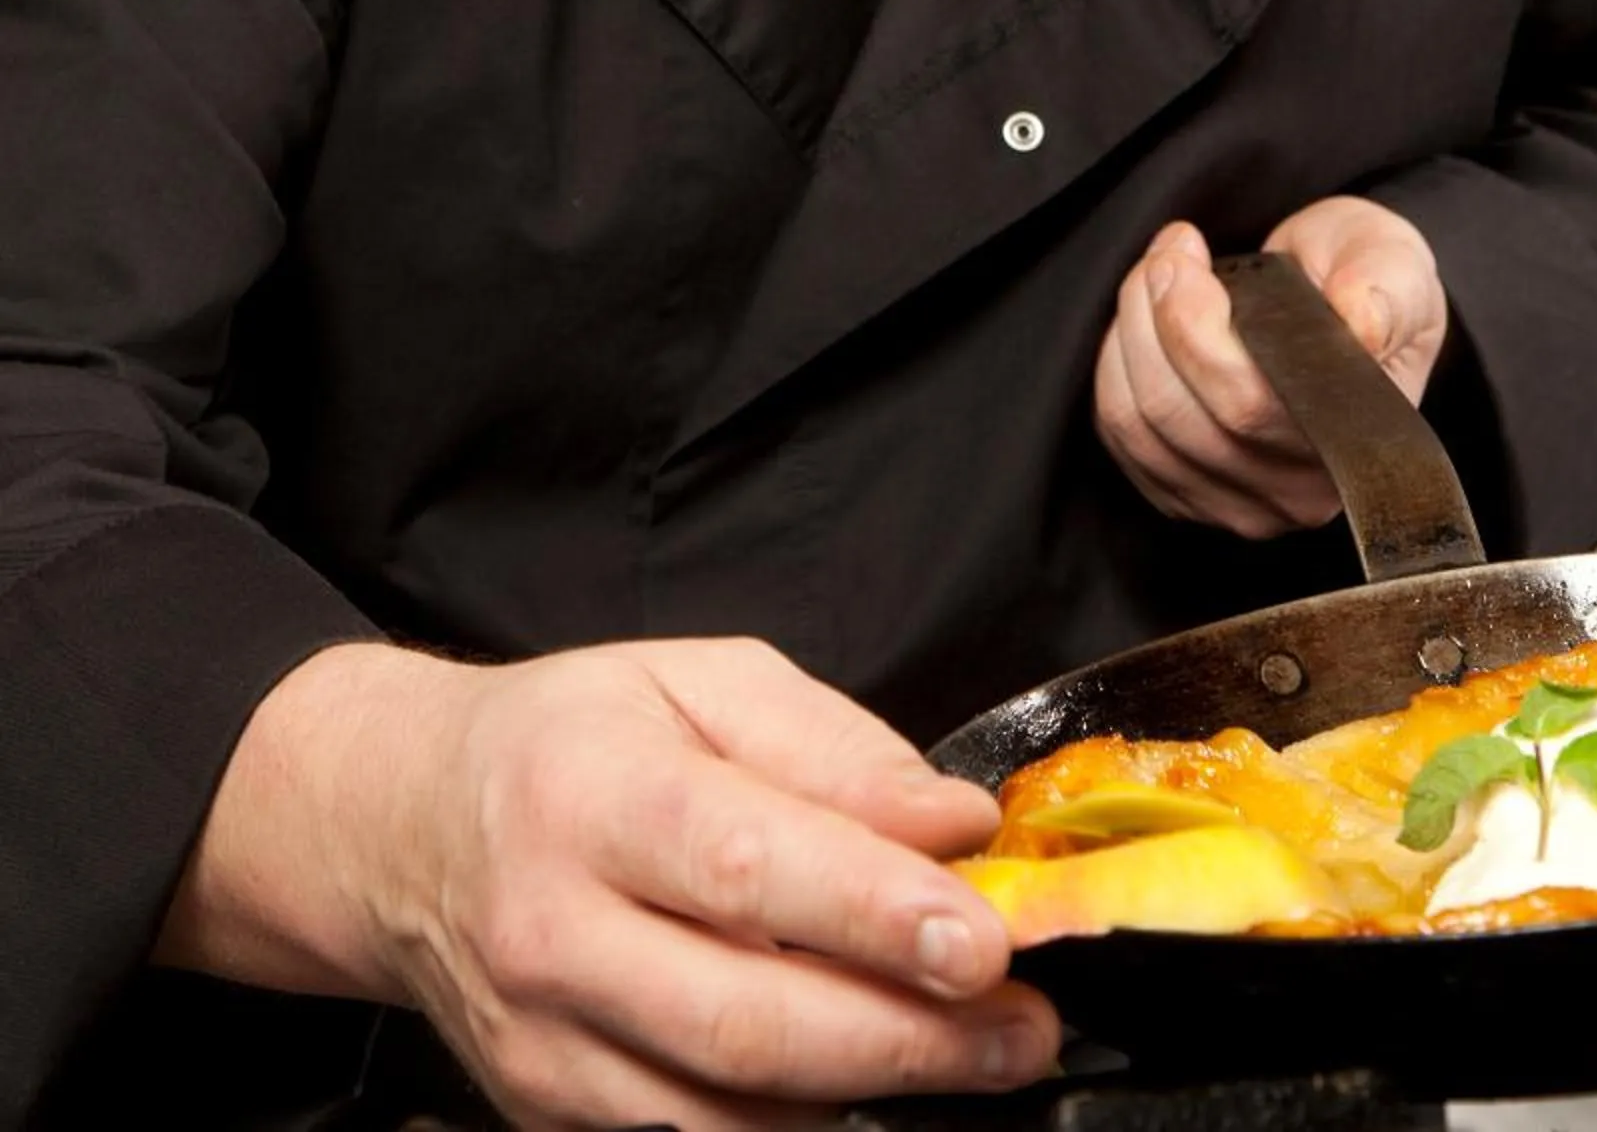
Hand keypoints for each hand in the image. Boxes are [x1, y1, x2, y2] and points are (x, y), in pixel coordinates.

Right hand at [159, 636, 1058, 1131]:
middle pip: (745, 1017)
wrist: (402, 826)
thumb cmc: (569, 740)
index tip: (982, 934)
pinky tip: (875, 1090)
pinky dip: (797, 1128)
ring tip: (981, 1060)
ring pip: (725, 1112)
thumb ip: (836, 750)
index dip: (872, 907)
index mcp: (591, 792)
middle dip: (905, 1035)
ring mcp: (544, 1042)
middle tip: (1020, 1024)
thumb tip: (953, 825)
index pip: (746, 863)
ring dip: (872, 1099)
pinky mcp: (546, 1113)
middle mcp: (554, 929)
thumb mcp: (698, 683)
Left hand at [1093, 197, 1448, 538]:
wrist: (1347, 301)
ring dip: (1128, 332)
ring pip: (1138, 425)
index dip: (1194, 326)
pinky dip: (1116, 365)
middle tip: (1174, 247)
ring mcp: (1239, 506)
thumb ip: (1383, 289)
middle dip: (1154, 310)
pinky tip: (1147, 324)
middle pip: (1177, 415)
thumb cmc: (1369, 282)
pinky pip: (1121, 434)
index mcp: (1354, 443)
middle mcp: (1298, 495)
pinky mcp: (1188, 496)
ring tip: (1159, 272)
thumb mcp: (1393, 264)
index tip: (1190, 252)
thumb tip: (1363, 324)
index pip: (1247, 405)